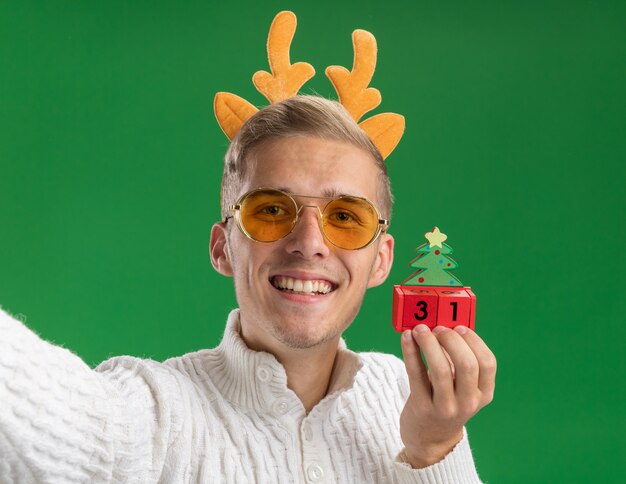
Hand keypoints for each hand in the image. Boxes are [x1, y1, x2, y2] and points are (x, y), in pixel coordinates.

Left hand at [399, 324, 495, 468]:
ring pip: (441, 370)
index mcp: (484, 393)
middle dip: (451, 340)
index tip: (458, 327)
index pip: (487, 363)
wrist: (429, 438)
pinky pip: (416, 374)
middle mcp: (468, 402)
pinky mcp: (422, 408)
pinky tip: (407, 337)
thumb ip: (457, 359)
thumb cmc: (446, 400)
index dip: (473, 341)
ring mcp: (446, 408)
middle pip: (467, 365)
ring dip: (429, 343)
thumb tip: (443, 323)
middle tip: (438, 328)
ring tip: (419, 329)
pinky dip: (411, 351)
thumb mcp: (461, 386)